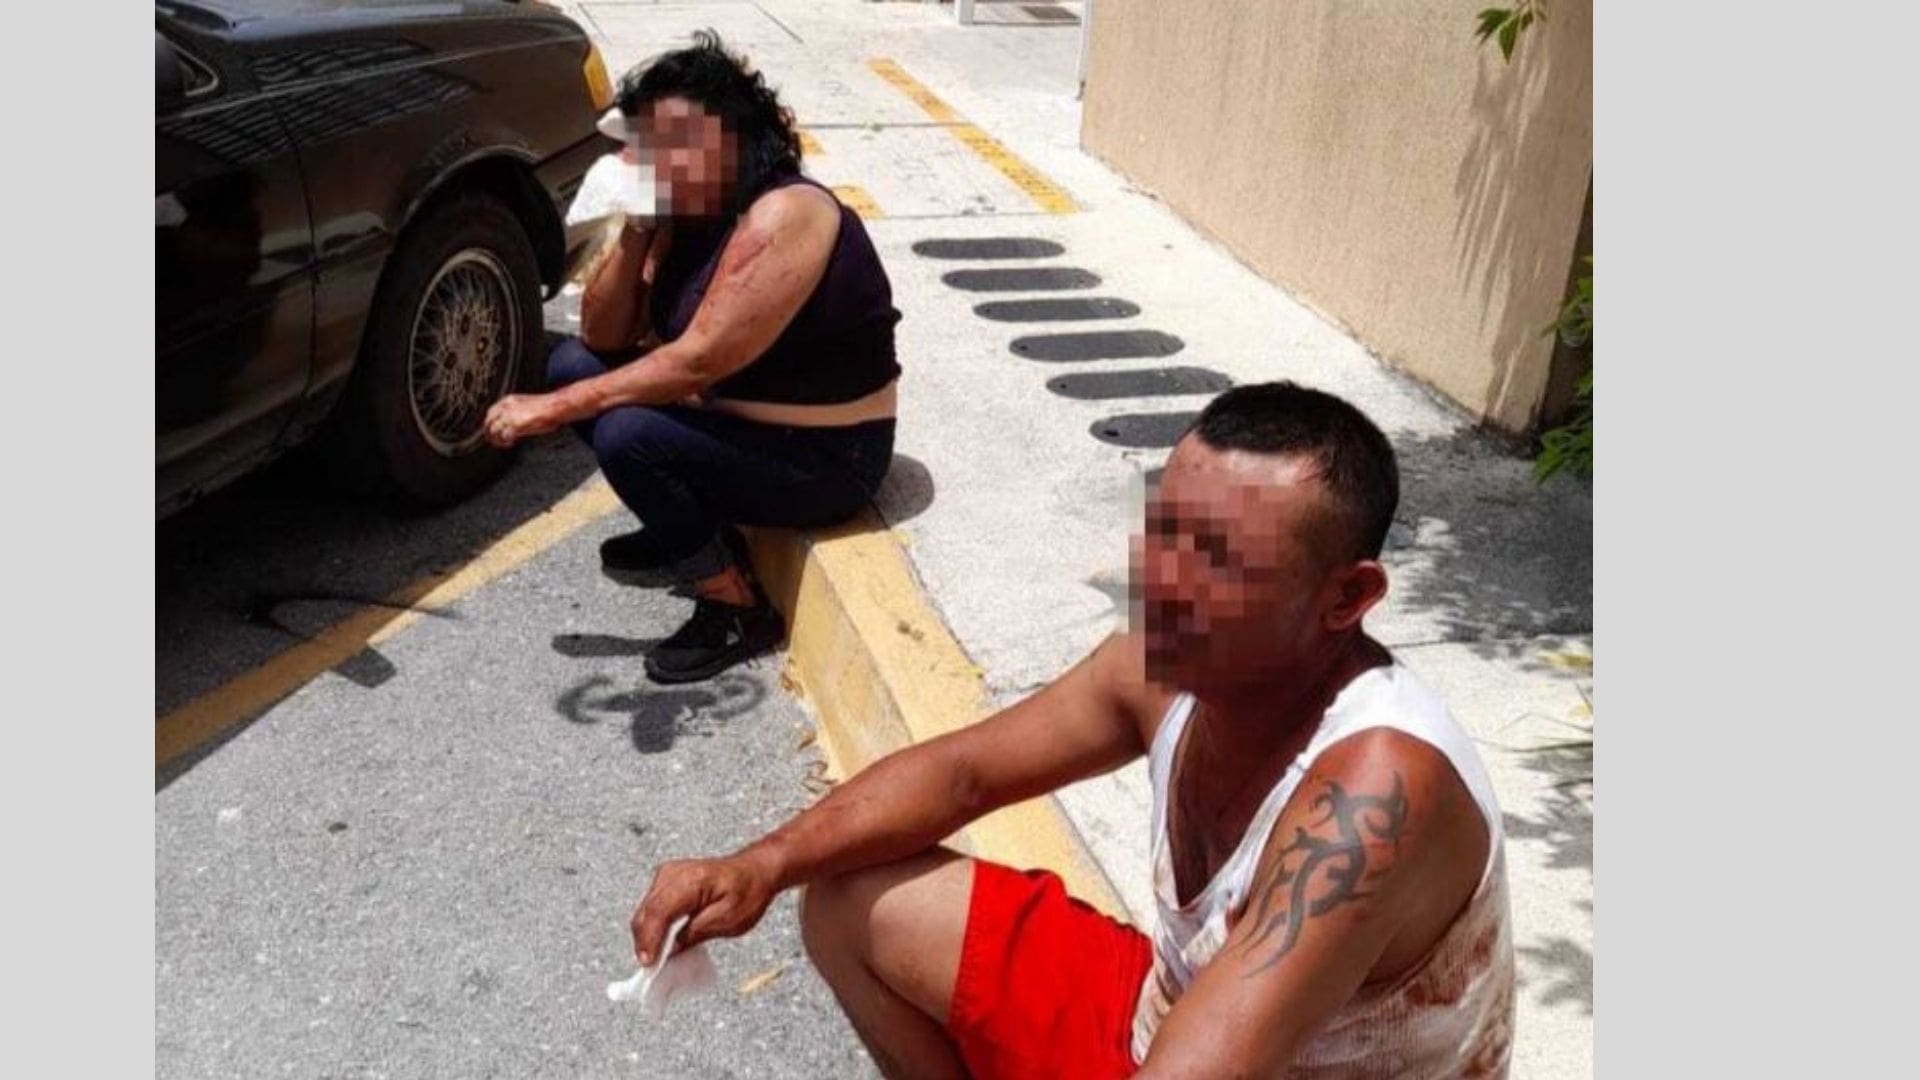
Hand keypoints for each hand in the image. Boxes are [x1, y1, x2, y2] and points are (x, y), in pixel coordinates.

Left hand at [483, 393, 561, 447]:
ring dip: (497, 439)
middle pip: (488, 422)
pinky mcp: (515, 424)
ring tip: (504, 443)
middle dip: (489, 433)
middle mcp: (506, 407)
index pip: (490, 412)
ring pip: (494, 430)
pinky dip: (506, 441)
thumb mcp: (526, 406)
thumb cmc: (547, 407)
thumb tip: (511, 425)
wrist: (556, 406)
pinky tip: (510, 443)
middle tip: (494, 441)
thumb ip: (515, 413)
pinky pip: (504, 436)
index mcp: (508, 400)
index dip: (489, 423)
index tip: (491, 431)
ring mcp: (510, 415)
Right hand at [630, 853, 778, 965]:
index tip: (648, 963)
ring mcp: (666, 875)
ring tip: (657, 960)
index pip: (659, 911)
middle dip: (645, 943)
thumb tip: (669, 950)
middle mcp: (673, 874)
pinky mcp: (665, 881)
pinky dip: (653, 927)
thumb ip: (695, 933)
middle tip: (652, 969)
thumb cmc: (747, 893)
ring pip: (645, 912)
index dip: (650, 939)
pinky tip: (661, 944)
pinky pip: (651, 907)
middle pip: (646, 913)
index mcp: (691, 881)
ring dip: (647, 936)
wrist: (754, 872)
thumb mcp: (728, 920)